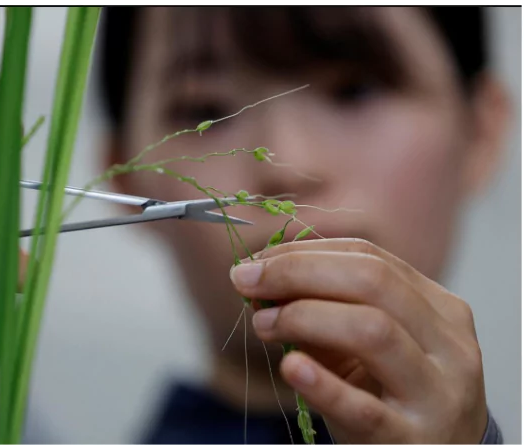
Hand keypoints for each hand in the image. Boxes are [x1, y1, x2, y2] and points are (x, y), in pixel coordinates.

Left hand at [230, 238, 487, 443]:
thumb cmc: (391, 393)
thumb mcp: (368, 345)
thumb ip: (324, 309)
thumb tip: (260, 278)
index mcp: (439, 308)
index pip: (369, 257)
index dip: (304, 252)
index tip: (256, 260)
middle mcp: (449, 345)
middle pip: (372, 281)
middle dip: (298, 272)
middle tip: (245, 280)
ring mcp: (437, 394)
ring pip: (373, 331)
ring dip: (303, 317)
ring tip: (262, 324)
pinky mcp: (411, 440)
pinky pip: (363, 409)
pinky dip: (322, 384)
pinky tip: (290, 367)